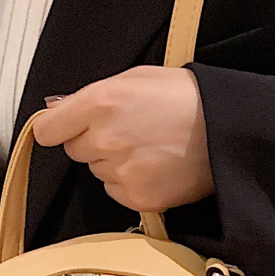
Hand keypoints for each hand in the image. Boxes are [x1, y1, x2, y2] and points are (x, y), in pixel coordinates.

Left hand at [32, 65, 212, 213]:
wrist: (226, 130)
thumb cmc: (185, 98)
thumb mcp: (135, 78)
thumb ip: (93, 95)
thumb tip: (59, 109)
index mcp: (101, 102)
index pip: (48, 130)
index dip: (57, 127)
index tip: (64, 128)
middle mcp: (105, 139)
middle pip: (74, 151)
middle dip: (92, 141)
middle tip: (127, 131)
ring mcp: (121, 171)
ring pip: (97, 171)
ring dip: (113, 162)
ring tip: (148, 147)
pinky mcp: (138, 197)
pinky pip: (116, 191)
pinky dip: (130, 182)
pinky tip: (154, 166)